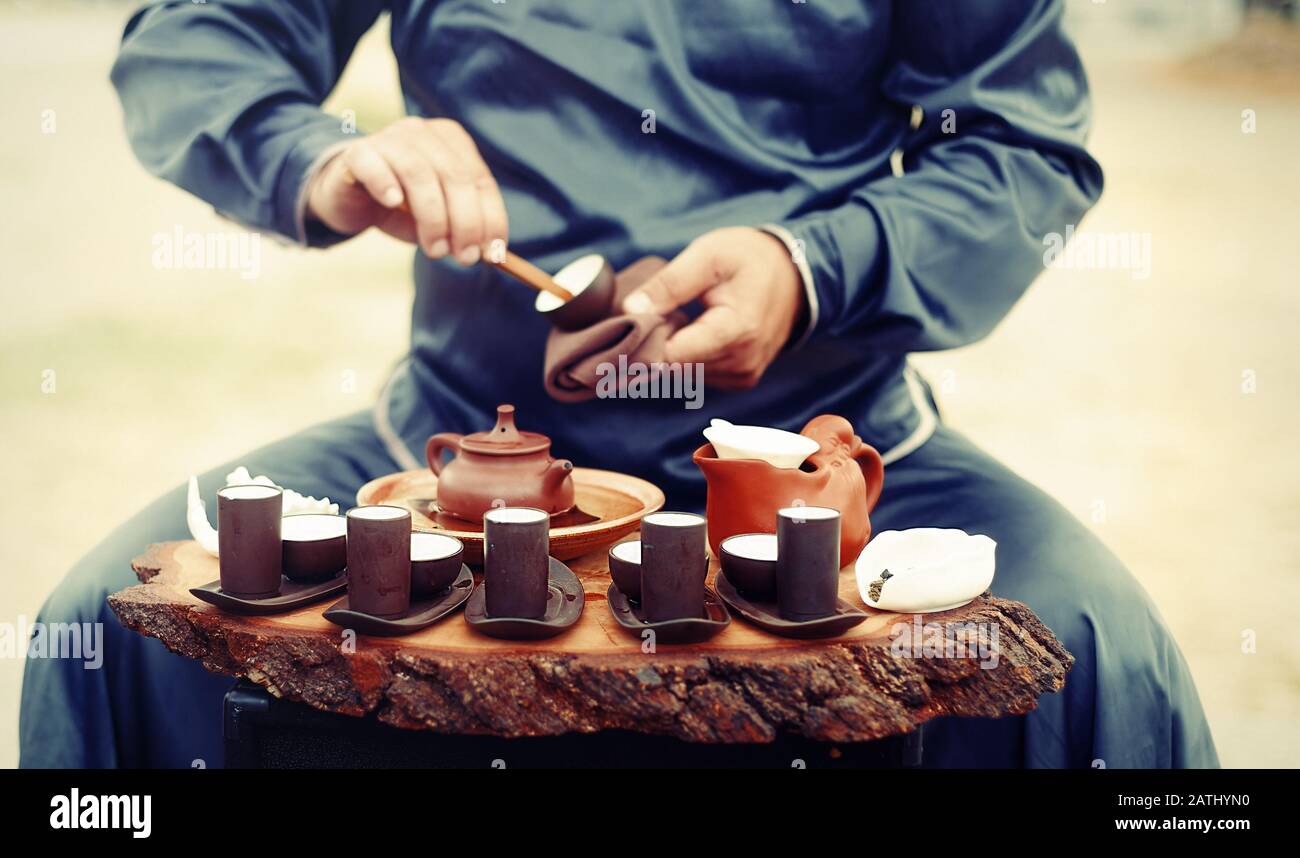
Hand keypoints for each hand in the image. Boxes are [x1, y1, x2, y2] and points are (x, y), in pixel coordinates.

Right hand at [305, 117, 507, 264]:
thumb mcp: (438, 218)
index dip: (490, 217)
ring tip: (436, 250)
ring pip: (419, 173)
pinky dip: (385, 183)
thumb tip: (489, 252)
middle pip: (454, 176)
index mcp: (452, 142)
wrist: (347, 196)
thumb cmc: (400, 207)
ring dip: (433, 217)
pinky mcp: (357, 152)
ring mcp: (389, 139)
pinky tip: (392, 203)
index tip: (493, 253)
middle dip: (465, 222)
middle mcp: (423, 133)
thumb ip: (463, 228)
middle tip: (465, 258)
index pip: (480, 179)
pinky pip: (373, 164)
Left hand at [621, 227, 804, 389]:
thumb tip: (631, 309)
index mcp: (737, 331)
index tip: (631, 321)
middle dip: (655, 344)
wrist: (792, 276)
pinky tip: (689, 332)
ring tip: (674, 317)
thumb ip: (669, 283)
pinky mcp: (741, 379)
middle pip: (676, 367)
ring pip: (685, 373)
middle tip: (651, 312)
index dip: (646, 340)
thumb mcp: (708, 255)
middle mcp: (743, 362)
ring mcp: (744, 375)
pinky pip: (700, 375)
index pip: (673, 355)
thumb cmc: (750, 260)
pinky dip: (688, 357)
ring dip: (671, 351)